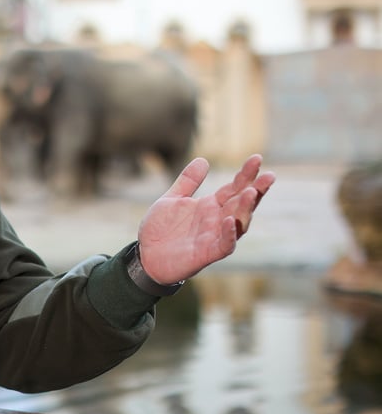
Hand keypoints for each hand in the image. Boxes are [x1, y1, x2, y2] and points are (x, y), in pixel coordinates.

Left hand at [137, 154, 274, 284]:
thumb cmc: (160, 229)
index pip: (233, 188)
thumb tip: (203, 160)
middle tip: (269, 175)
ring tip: (251, 192)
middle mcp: (217, 220)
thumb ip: (188, 181)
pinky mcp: (207, 254)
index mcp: (210, 206)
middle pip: (242, 204)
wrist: (145, 256)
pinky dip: (228, 234)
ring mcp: (214, 237)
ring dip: (245, 209)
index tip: (257, 158)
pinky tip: (230, 220)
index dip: (246, 174)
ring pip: (238, 224)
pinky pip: (224, 245)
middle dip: (256, 190)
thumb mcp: (172, 199)